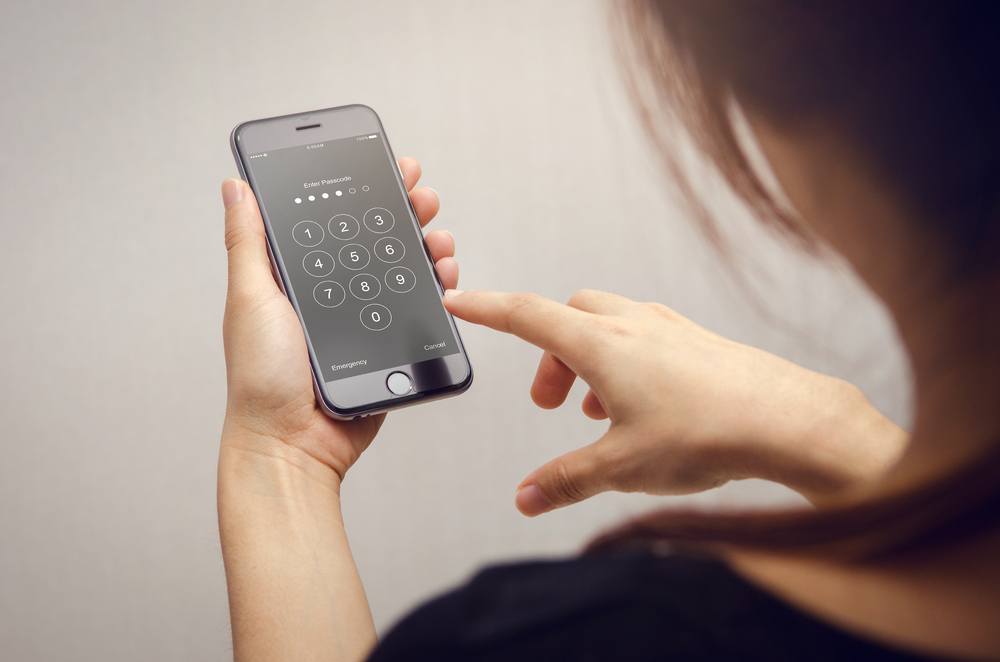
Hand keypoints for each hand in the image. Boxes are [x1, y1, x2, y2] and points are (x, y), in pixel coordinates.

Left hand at [220, 158, 457, 481]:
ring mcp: (362, 318)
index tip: (384, 164)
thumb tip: (236, 186)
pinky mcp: (387, 343)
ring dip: (426, 244)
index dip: (359, 187)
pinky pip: (417, 308)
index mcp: (295, 276)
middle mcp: (331, 291)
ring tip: (437, 236)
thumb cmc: (261, 378)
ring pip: (403, 268)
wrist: (294, 445)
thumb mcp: (250, 299)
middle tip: (421, 195)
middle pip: (375, 237)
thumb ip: (248, 243)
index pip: (332, 218)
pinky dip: (437, 287)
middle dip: (403, 210)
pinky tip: (444, 275)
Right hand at [444, 289, 905, 514]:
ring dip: (588, 361)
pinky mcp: (696, 340)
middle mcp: (632, 324)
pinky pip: (643, 337)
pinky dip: (624, 362)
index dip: (485, 307)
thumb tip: (527, 497)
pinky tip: (643, 408)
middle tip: (549, 406)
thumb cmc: (707, 432)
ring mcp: (668, 327)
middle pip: (568, 318)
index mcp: (602, 343)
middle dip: (548, 357)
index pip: (526, 314)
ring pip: (607, 325)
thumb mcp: (622, 465)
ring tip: (598, 414)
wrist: (788, 419)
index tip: (458, 299)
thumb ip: (566, 479)